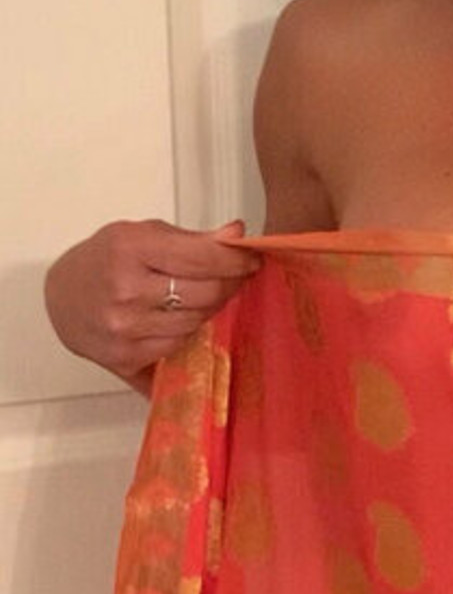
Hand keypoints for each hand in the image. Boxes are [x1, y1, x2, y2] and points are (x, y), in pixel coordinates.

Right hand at [43, 217, 262, 393]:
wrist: (61, 298)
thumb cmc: (104, 260)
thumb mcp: (141, 235)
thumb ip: (191, 239)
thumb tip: (237, 236)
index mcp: (130, 249)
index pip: (203, 257)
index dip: (235, 260)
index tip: (250, 259)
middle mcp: (126, 291)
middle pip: (207, 293)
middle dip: (228, 283)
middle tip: (234, 276)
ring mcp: (125, 329)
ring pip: (197, 321)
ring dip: (210, 308)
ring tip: (203, 295)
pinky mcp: (126, 358)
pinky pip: (179, 345)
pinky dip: (188, 331)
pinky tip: (181, 317)